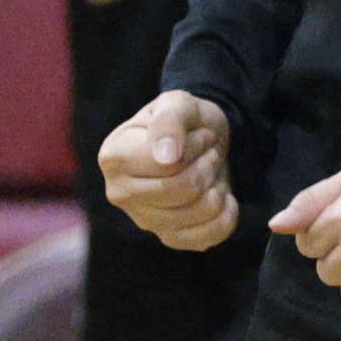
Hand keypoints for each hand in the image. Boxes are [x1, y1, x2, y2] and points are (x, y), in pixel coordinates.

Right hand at [96, 89, 234, 251]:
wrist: (201, 142)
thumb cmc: (184, 121)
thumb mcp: (178, 102)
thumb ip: (169, 121)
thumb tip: (165, 156)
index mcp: (114, 157)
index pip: (166, 165)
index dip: (194, 148)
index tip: (200, 135)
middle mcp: (120, 193)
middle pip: (180, 190)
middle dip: (207, 166)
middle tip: (209, 152)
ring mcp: (143, 220)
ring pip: (197, 213)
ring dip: (217, 186)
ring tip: (211, 170)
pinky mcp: (169, 237)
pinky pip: (208, 237)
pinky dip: (226, 213)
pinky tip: (220, 194)